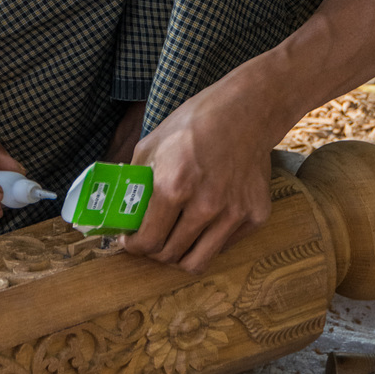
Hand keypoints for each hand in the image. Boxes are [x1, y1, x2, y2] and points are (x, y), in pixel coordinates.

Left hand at [120, 78, 273, 272]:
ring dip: (181, 253)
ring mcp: (233, 214)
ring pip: (198, 262)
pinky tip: (206, 218)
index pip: (147, 241)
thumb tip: (120, 206)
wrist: (246, 111)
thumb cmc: (195, 123)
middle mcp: (205, 206)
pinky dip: (210, 240)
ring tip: (176, 236)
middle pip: (170, 256)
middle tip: (153, 236)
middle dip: (154, 250)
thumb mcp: (153, 144)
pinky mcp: (255, 216)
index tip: (132, 240)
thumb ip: (136, 179)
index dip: (134, 246)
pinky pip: (224, 246)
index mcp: (174, 186)